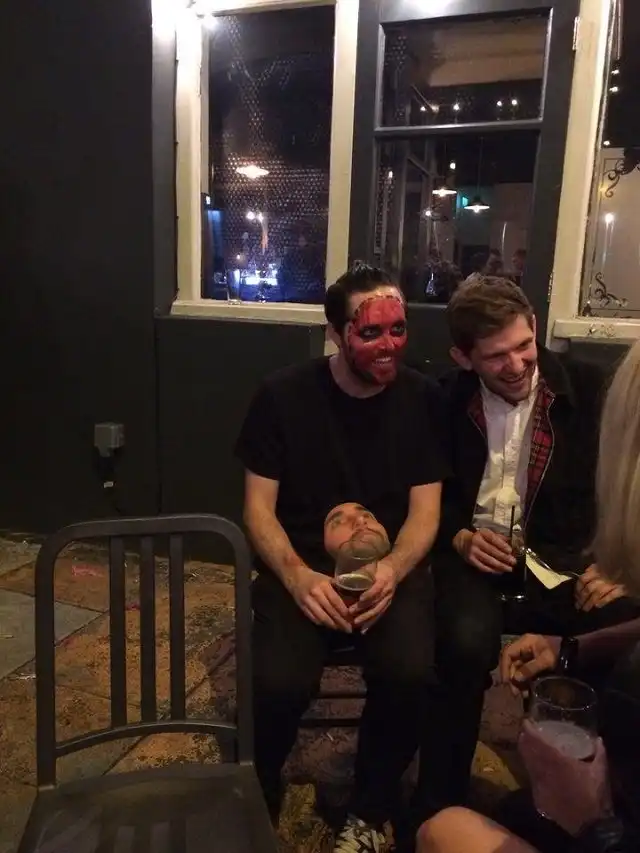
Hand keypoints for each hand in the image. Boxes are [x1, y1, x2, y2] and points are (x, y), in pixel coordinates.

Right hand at [290, 568, 351, 631]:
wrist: (295, 577)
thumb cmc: (315, 578)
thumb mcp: (327, 579)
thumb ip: (338, 588)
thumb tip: (352, 600)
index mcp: (323, 585)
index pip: (336, 602)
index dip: (344, 612)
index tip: (352, 619)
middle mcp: (315, 594)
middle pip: (330, 611)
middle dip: (341, 622)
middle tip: (349, 629)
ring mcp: (308, 602)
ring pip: (322, 618)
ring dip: (332, 625)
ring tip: (341, 629)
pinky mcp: (302, 608)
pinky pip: (314, 619)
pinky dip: (323, 624)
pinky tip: (330, 626)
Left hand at [349, 559, 397, 631]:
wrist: (394, 571)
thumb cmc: (378, 568)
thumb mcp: (369, 567)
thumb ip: (356, 574)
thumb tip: (336, 580)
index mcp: (383, 580)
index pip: (376, 589)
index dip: (369, 595)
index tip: (359, 600)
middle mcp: (386, 592)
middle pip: (376, 603)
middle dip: (364, 609)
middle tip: (351, 613)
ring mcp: (387, 600)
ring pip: (377, 611)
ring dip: (366, 618)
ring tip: (356, 624)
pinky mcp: (386, 605)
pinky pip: (379, 615)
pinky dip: (371, 623)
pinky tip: (363, 630)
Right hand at [454, 528, 514, 573]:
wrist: (462, 542)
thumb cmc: (478, 537)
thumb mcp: (487, 533)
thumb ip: (498, 537)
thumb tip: (510, 543)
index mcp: (481, 533)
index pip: (493, 539)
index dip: (502, 545)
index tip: (510, 550)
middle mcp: (476, 542)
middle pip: (492, 551)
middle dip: (504, 557)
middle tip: (513, 562)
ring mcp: (473, 552)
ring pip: (489, 560)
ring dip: (500, 565)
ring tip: (509, 568)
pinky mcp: (471, 560)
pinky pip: (483, 567)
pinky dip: (493, 570)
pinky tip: (500, 571)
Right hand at [500, 633, 559, 694]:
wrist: (572, 652)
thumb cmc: (558, 653)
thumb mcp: (545, 661)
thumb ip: (530, 669)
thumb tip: (516, 679)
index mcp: (525, 642)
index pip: (507, 653)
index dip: (504, 667)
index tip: (507, 682)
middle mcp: (523, 647)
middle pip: (510, 662)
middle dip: (511, 677)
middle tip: (514, 692)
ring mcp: (527, 654)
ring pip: (516, 668)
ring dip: (517, 681)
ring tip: (521, 694)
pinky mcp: (532, 661)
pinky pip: (523, 671)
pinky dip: (524, 681)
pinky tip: (526, 690)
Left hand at [519, 719, 611, 835]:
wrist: (584, 825)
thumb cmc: (592, 796)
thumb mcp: (600, 773)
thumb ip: (600, 754)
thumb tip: (599, 739)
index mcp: (556, 760)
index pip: (536, 741)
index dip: (528, 730)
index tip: (526, 721)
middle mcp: (542, 769)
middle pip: (526, 749)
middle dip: (524, 738)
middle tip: (527, 730)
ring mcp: (538, 782)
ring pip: (526, 761)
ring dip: (525, 750)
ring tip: (528, 742)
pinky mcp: (537, 794)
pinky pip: (530, 773)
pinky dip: (530, 765)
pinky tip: (535, 764)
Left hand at [575, 564, 625, 611]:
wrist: (628, 567)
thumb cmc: (612, 567)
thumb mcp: (600, 564)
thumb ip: (591, 569)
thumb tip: (582, 576)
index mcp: (596, 569)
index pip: (583, 579)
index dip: (578, 589)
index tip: (575, 596)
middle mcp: (602, 576)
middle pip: (588, 588)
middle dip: (582, 598)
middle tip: (578, 606)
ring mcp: (612, 582)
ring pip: (598, 593)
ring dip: (590, 602)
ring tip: (585, 609)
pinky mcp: (621, 588)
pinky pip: (611, 596)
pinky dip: (603, 601)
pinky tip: (597, 606)